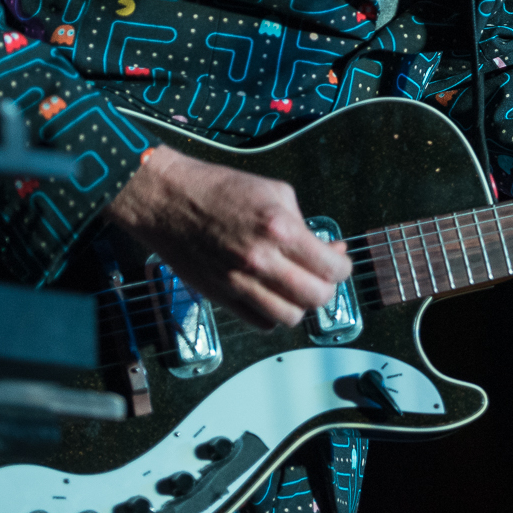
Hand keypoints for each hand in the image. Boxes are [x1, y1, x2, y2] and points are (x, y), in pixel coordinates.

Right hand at [106, 145, 351, 328]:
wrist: (169, 200)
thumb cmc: (220, 190)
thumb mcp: (276, 192)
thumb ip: (304, 224)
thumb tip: (327, 249)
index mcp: (280, 229)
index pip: (331, 269)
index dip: (342, 268)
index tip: (339, 262)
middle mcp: (261, 260)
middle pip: (316, 298)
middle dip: (327, 288)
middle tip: (323, 276)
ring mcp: (239, 283)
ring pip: (290, 317)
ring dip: (301, 305)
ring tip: (297, 288)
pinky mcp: (221, 297)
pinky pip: (260, 323)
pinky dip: (273, 315)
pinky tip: (272, 295)